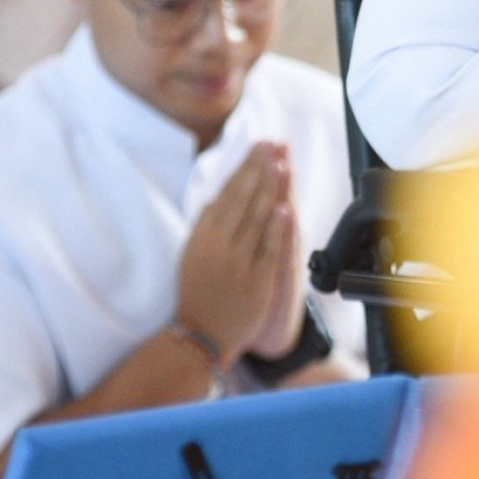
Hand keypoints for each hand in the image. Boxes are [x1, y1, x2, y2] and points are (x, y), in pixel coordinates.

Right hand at [175, 143, 293, 360]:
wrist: (199, 335)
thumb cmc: (197, 291)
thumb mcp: (194, 251)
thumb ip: (208, 223)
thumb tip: (222, 191)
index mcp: (202, 236)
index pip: (227, 192)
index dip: (244, 167)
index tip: (258, 146)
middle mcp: (218, 246)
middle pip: (242, 200)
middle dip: (258, 169)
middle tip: (272, 143)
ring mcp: (237, 264)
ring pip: (256, 220)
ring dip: (269, 190)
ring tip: (280, 164)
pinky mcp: (255, 283)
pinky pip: (267, 251)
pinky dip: (276, 229)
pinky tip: (285, 208)